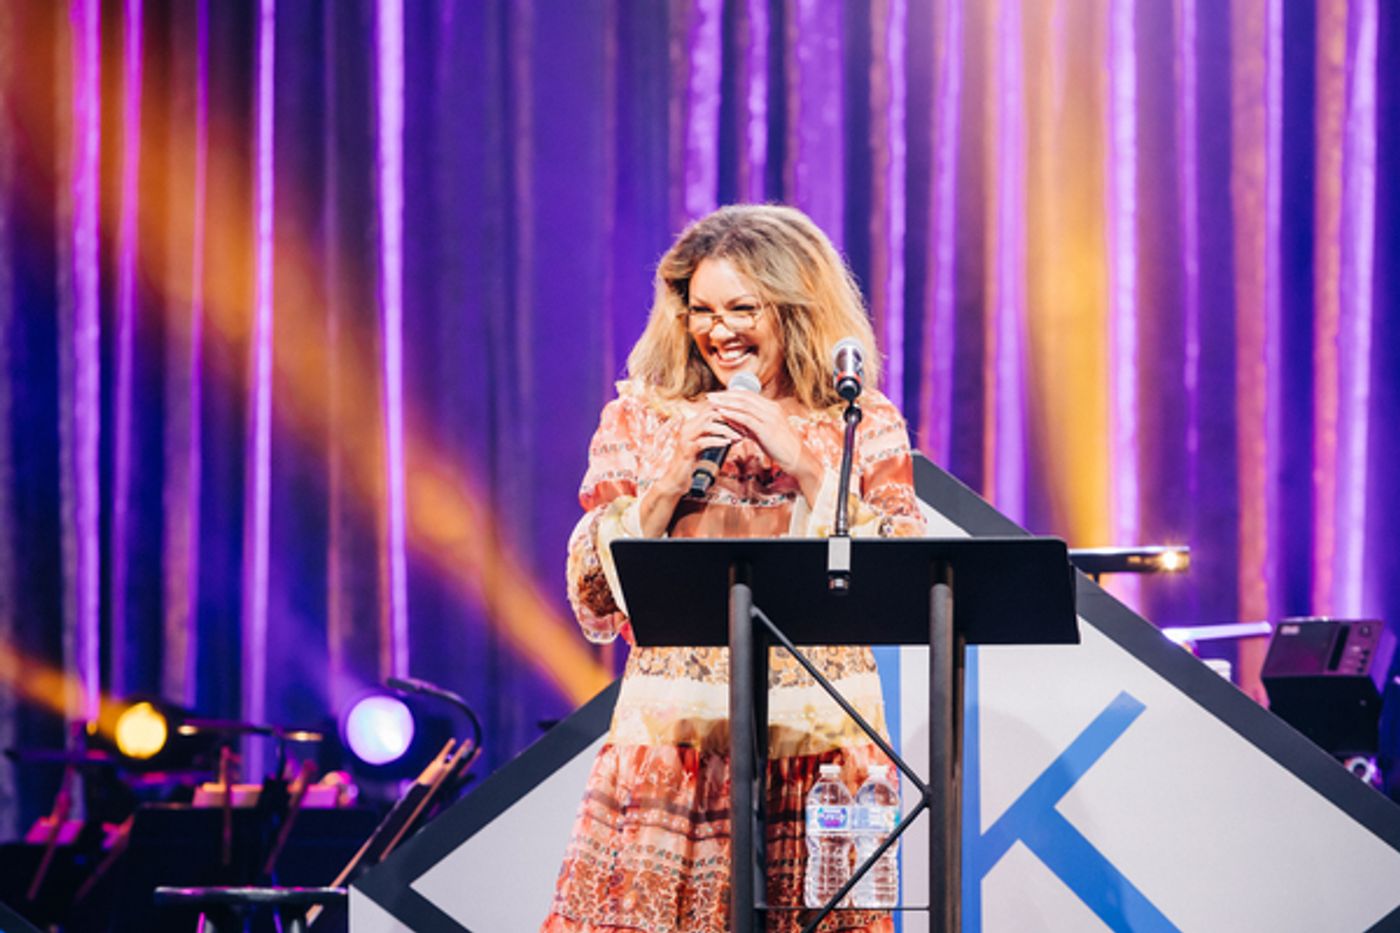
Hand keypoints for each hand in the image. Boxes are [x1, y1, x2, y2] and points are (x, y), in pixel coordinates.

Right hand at [638, 404, 739, 535]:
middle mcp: (687, 427)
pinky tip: (728, 444)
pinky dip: (717, 441)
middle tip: (744, 428)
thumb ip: (716, 437)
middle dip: (730, 419)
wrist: (675, 481)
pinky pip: (703, 441)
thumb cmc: (692, 464)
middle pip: (711, 413)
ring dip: (726, 430)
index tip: (744, 421)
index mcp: (692, 424)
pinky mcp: (686, 450)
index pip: (712, 409)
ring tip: (738, 437)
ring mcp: (685, 438)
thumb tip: (736, 432)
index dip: (729, 413)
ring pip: (708, 425)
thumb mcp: (706, 447)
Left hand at [706, 389, 821, 503]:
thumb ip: (748, 425)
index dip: (731, 394)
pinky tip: (722, 413)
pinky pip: (747, 419)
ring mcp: (770, 418)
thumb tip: (732, 419)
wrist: (797, 458)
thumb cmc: (781, 447)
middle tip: (709, 395)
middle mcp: (771, 409)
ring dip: (726, 403)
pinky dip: (733, 414)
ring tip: (712, 402)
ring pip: (744, 405)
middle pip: (744, 397)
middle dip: (725, 396)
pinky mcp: (767, 429)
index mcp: (772, 407)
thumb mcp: (762, 432)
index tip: (717, 395)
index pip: (748, 395)